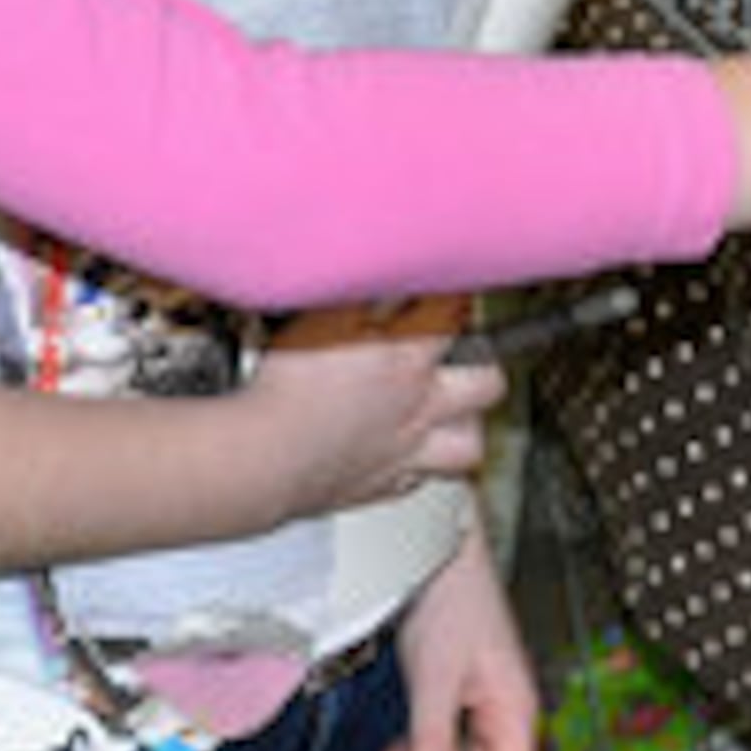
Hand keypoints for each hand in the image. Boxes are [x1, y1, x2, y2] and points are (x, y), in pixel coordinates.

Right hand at [241, 297, 503, 521]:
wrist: (263, 461)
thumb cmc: (285, 393)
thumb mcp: (321, 317)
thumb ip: (356, 291)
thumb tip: (372, 265)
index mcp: (407, 360)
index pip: (453, 315)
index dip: (456, 294)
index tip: (451, 284)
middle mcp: (418, 407)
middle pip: (487, 384)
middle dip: (484, 363)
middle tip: (471, 352)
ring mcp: (406, 452)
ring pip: (470, 444)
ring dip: (467, 425)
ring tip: (454, 411)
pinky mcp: (382, 486)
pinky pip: (419, 480)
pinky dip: (420, 465)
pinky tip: (405, 453)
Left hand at [388, 535, 535, 750]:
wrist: (440, 551)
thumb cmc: (450, 603)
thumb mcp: (434, 679)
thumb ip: (433, 741)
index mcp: (515, 710)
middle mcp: (508, 708)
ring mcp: (486, 698)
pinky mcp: (464, 687)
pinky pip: (451, 733)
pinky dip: (425, 744)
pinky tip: (398, 743)